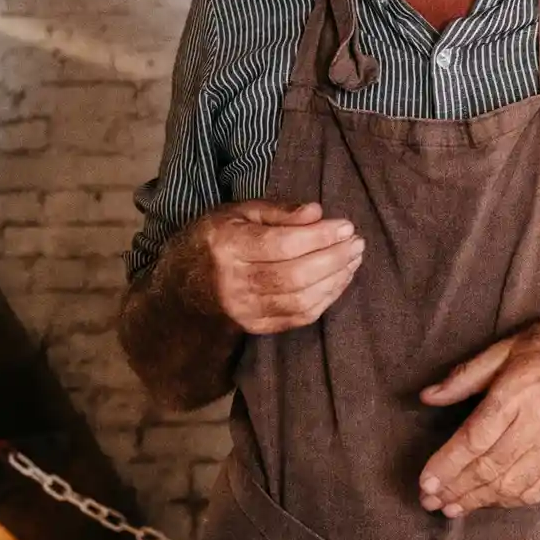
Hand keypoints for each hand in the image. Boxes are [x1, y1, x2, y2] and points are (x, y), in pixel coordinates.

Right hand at [177, 200, 363, 334]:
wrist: (182, 289)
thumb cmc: (215, 240)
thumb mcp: (237, 212)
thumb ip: (278, 211)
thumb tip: (317, 212)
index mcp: (227, 247)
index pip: (281, 245)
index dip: (318, 237)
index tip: (346, 225)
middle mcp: (234, 282)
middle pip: (295, 275)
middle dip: (334, 258)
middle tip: (357, 242)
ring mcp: (245, 310)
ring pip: (301, 300)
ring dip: (335, 280)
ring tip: (353, 259)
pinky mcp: (256, 328)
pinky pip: (299, 318)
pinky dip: (326, 299)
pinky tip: (339, 280)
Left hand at [418, 310, 539, 517]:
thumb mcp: (506, 348)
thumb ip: (465, 376)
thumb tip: (427, 396)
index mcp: (516, 392)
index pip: (473, 440)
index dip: (447, 466)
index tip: (425, 483)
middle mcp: (538, 423)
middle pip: (489, 468)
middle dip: (455, 489)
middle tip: (429, 502)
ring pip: (511, 485)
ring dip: (478, 500)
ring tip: (452, 508)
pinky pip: (537, 490)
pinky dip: (510, 500)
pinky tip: (490, 502)